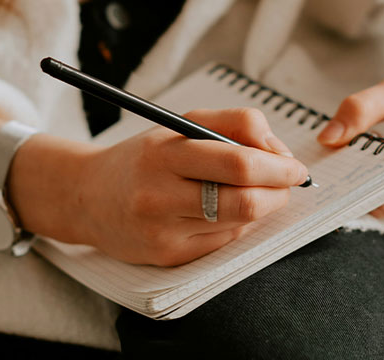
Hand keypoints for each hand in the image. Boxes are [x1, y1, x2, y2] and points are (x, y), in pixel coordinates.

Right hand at [9, 108, 306, 265]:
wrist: (88, 197)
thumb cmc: (143, 158)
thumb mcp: (181, 124)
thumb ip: (235, 125)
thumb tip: (279, 153)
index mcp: (164, 154)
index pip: (238, 163)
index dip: (279, 166)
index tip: (295, 166)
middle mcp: (160, 197)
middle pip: (246, 201)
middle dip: (280, 190)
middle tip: (289, 180)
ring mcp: (164, 233)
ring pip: (241, 224)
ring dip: (264, 206)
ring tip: (257, 190)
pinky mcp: (169, 258)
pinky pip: (224, 243)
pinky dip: (238, 224)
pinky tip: (225, 210)